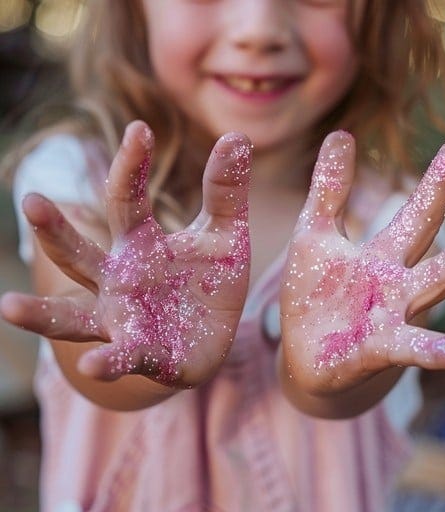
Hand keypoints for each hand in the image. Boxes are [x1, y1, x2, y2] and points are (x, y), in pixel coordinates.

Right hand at [0, 121, 251, 385]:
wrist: (215, 334)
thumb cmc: (212, 281)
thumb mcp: (227, 234)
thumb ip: (226, 191)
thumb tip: (237, 135)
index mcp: (140, 243)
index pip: (127, 198)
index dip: (132, 165)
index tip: (140, 130)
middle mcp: (118, 279)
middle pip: (79, 254)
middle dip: (55, 230)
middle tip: (31, 201)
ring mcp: (122, 319)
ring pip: (72, 315)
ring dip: (41, 314)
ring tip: (8, 307)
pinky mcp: (141, 353)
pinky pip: (119, 357)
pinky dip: (107, 362)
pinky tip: (94, 366)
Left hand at [281, 132, 444, 393]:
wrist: (303, 354)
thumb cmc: (312, 295)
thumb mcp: (313, 236)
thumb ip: (328, 193)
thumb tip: (341, 133)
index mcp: (379, 256)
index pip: (413, 214)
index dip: (434, 183)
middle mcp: (393, 282)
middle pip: (428, 239)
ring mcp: (390, 315)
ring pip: (433, 285)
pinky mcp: (377, 349)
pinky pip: (414, 348)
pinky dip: (440, 350)